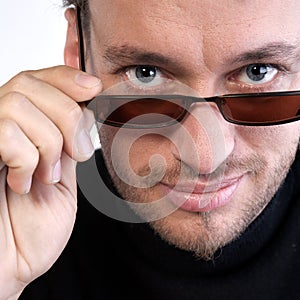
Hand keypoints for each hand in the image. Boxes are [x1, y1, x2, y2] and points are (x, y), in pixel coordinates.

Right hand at [0, 66, 101, 298]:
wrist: (13, 263)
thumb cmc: (35, 226)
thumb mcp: (64, 176)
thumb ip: (69, 141)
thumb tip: (87, 108)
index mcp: (23, 129)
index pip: (39, 80)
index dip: (67, 77)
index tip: (94, 88)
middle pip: (30, 85)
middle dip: (67, 117)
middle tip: (78, 153)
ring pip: (19, 104)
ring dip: (48, 143)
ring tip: (47, 174)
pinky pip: (4, 133)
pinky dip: (26, 159)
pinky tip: (23, 182)